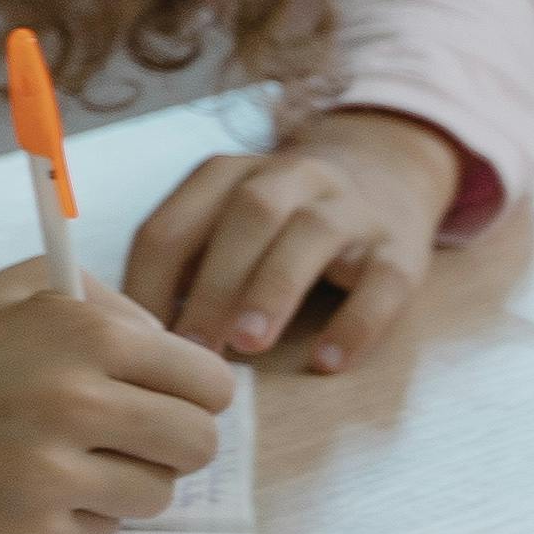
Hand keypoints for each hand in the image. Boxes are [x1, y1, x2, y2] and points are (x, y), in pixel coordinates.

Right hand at [0, 259, 234, 533]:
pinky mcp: (28, 533)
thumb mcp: (20, 289)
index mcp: (86, 334)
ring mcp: (52, 474)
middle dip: (169, 442)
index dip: (189, 393)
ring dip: (122, 481)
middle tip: (123, 436)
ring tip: (64, 458)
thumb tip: (183, 360)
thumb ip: (110, 307)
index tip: (160, 398)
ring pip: (157, 496)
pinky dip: (74, 515)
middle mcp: (77, 402)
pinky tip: (23, 486)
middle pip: (198, 445)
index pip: (210, 384)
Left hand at [124, 113, 462, 373]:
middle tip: (192, 347)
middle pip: (248, 217)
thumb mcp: (220, 223)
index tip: (134, 337)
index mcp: (227, 175)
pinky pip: (385, 279)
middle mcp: (290, 178)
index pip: (175, 222)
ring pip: (311, 235)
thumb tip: (130, 335)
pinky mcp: (403, 246)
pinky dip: (357, 322)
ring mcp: (351, 208)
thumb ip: (181, 265)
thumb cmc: (274, 222)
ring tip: (248, 345)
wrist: (384, 172)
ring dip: (273, 289)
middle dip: (214, 283)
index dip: (149, 280)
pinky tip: (328, 361)